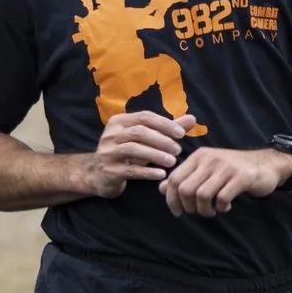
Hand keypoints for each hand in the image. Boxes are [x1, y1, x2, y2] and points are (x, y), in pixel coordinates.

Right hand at [77, 111, 191, 198]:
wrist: (99, 175)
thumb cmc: (127, 154)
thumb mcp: (145, 139)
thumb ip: (167, 128)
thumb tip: (192, 118)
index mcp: (119, 121)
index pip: (144, 117)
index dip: (164, 124)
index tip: (181, 134)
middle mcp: (111, 134)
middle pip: (139, 132)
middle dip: (161, 140)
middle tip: (178, 150)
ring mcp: (107, 152)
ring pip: (134, 149)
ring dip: (156, 155)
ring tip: (173, 162)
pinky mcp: (109, 170)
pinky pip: (131, 170)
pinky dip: (148, 172)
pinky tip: (161, 174)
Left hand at [161, 144, 291, 217]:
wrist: (266, 164)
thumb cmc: (232, 170)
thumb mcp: (206, 170)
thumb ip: (185, 178)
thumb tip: (161, 188)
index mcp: (198, 157)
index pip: (174, 179)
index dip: (171, 199)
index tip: (178, 212)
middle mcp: (210, 159)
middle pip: (185, 189)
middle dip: (189, 207)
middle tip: (199, 212)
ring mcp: (225, 167)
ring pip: (201, 195)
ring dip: (204, 210)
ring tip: (212, 211)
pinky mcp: (241, 177)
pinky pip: (222, 198)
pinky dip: (221, 208)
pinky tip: (225, 207)